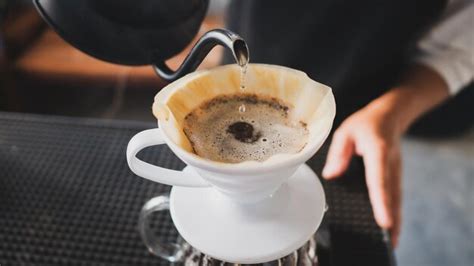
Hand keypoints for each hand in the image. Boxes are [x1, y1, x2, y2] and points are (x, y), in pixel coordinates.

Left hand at [322, 64, 449, 246]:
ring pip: (396, 198)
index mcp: (378, 151)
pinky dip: (395, 212)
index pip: (379, 179)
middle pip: (392, 195)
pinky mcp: (394, 175)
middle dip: (391, 218)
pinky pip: (395, 196)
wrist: (391, 114)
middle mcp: (390, 164)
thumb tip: (331, 175)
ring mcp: (395, 171)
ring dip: (395, 219)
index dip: (381, 201)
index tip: (383, 220)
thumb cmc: (366, 123)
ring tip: (391, 242)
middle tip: (389, 240)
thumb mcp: (346, 131)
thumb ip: (338, 152)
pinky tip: (391, 228)